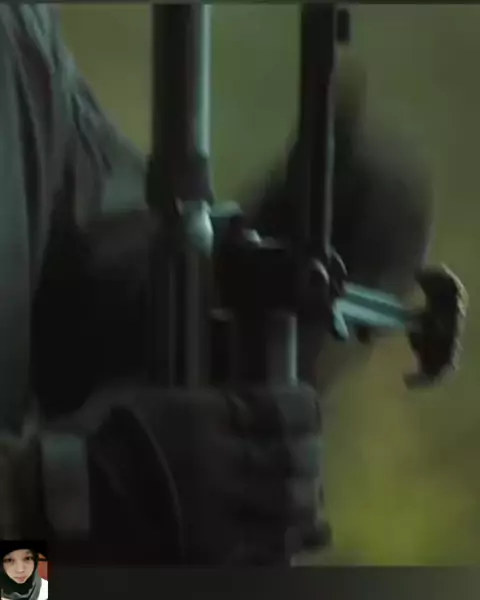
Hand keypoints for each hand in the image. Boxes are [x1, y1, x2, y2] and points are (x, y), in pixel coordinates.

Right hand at [85, 383, 328, 564]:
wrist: (68, 497)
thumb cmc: (103, 438)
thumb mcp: (148, 400)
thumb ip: (198, 402)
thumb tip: (236, 403)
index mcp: (206, 419)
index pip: (275, 410)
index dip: (302, 409)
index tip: (312, 408)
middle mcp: (222, 463)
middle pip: (289, 459)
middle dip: (309, 456)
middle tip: (314, 455)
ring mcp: (219, 512)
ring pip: (286, 506)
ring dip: (307, 500)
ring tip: (315, 498)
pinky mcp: (211, 554)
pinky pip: (263, 551)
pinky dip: (288, 543)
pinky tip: (305, 539)